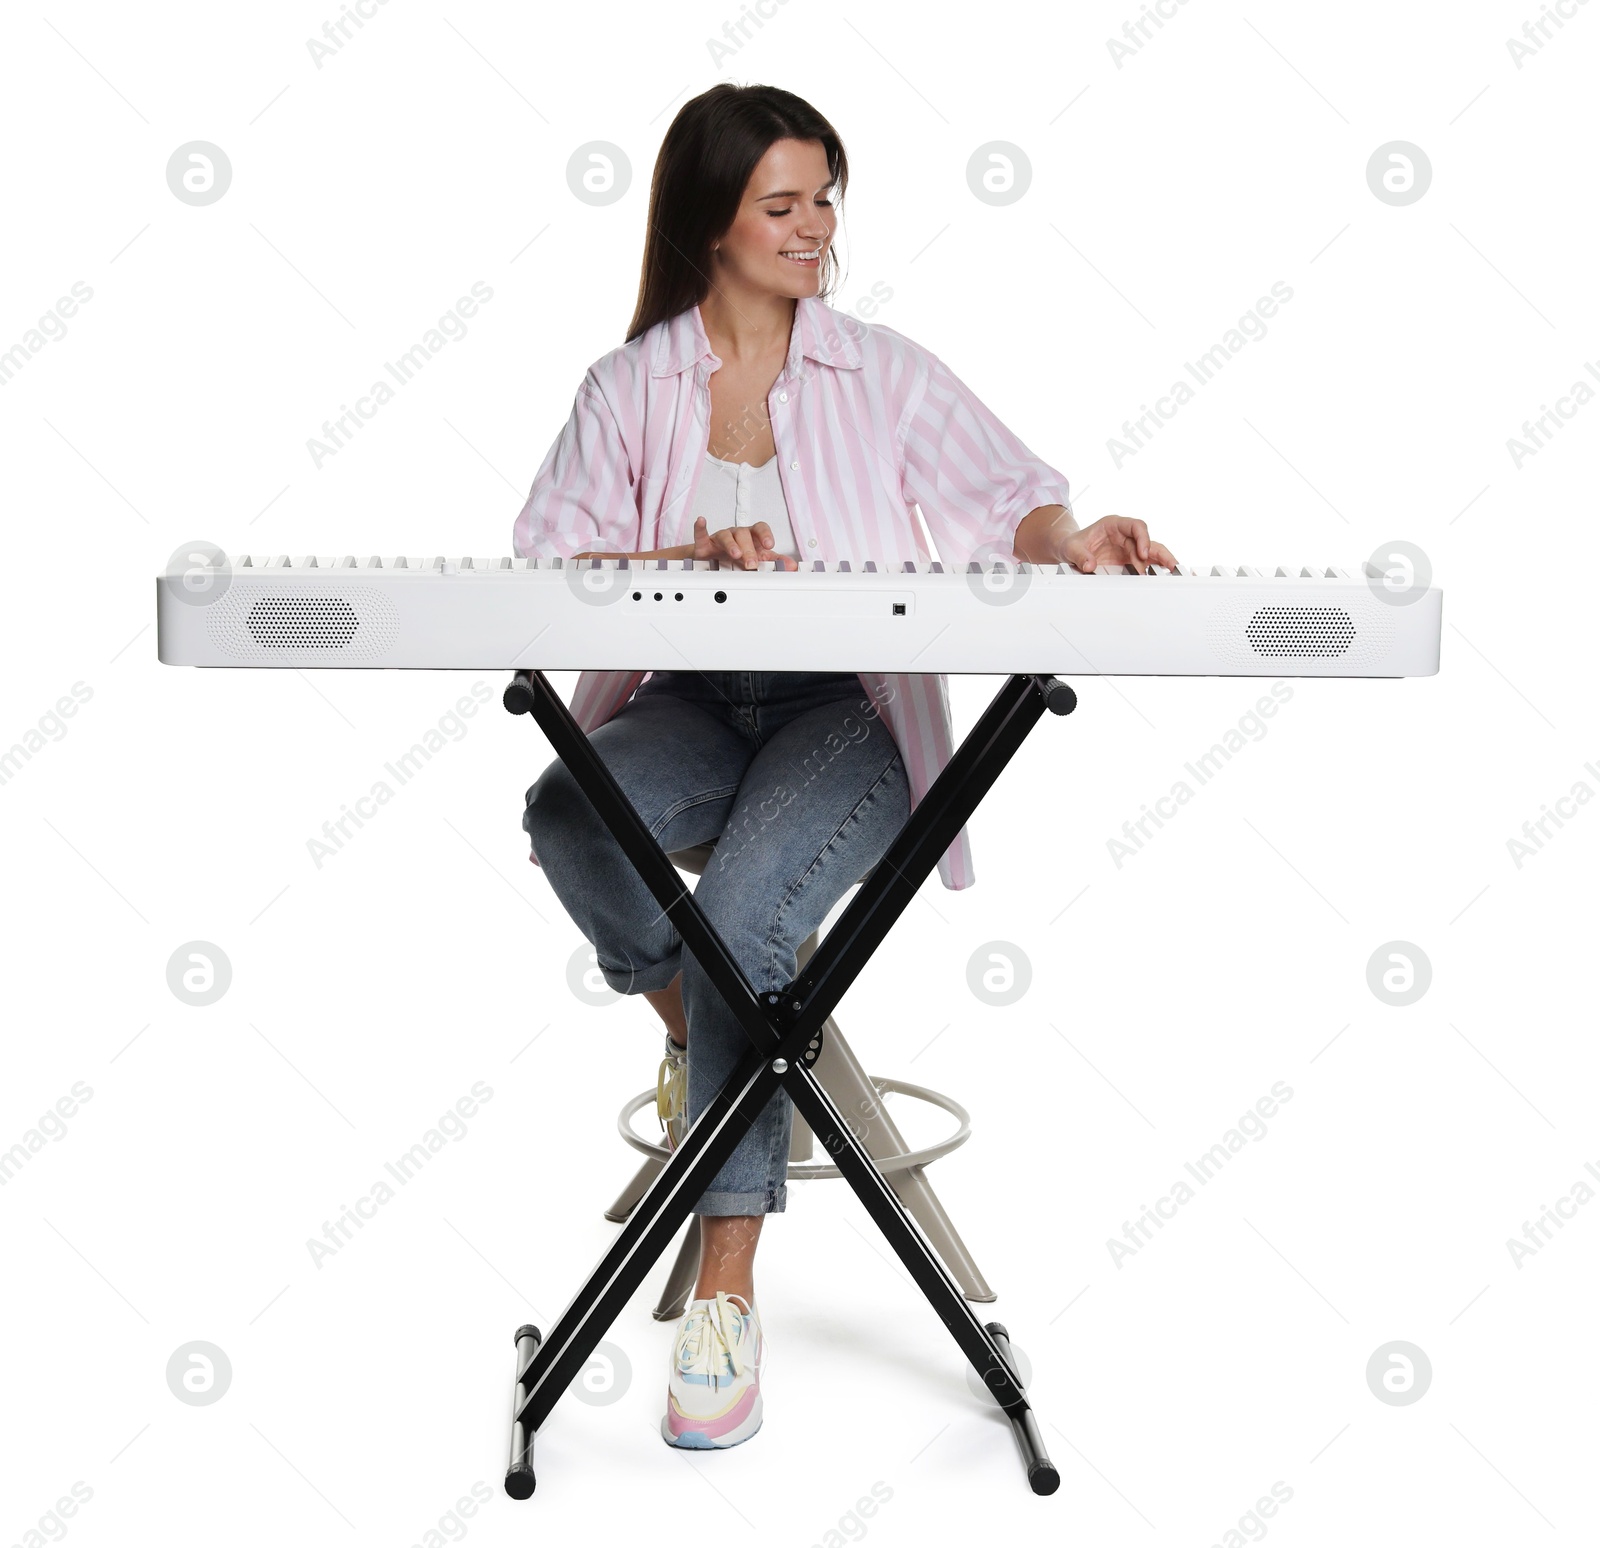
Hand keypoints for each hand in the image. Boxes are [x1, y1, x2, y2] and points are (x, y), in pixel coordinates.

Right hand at [692, 516, 798, 570]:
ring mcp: (721, 538)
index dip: (765, 535)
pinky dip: (700, 528)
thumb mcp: (758, 558)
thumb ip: (775, 561)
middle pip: (743, 535)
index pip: (760, 529)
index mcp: (751, 537)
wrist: (716, 560)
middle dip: (748, 549)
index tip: (770, 544)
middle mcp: (737, 534)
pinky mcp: (705, 544)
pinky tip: (701, 521)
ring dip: (731, 544)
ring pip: (726, 536)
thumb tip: (793, 566)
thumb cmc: (740, 556)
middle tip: (752, 563)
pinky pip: (701, 534)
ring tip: (735, 554)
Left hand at [1060, 515, 1177, 573]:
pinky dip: (1154, 569)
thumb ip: (1080, 556)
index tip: (1142, 553)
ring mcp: (1128, 547)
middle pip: (1148, 540)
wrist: (1069, 550)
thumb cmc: (1072, 544)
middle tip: (1169, 565)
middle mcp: (1124, 535)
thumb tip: (1089, 566)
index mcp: (1114, 524)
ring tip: (1171, 572)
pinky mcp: (1128, 560)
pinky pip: (1145, 563)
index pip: (1135, 526)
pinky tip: (1162, 576)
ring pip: (1150, 552)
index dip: (1143, 538)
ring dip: (1160, 562)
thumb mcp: (1071, 548)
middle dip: (1159, 552)